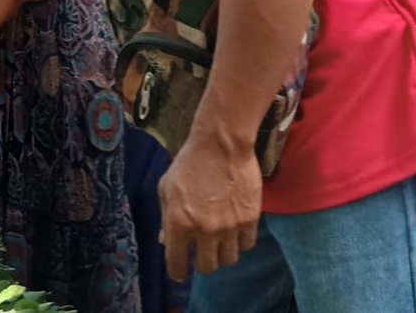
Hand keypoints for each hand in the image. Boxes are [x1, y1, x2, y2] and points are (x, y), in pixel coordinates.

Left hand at [158, 132, 261, 280]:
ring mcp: (229, 227)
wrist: (221, 145)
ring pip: (229, 260)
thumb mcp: (166, 188)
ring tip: (218, 238)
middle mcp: (204, 230)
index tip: (179, 271)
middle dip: (202, 263)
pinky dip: (239, 242)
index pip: (177, 263)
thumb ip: (165, 218)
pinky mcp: (250, 220)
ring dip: (222, 253)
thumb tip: (165, 241)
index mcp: (178, 222)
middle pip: (207, 268)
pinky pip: (246, 246)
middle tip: (201, 252)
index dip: (177, 271)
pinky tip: (234, 229)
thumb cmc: (188, 164)